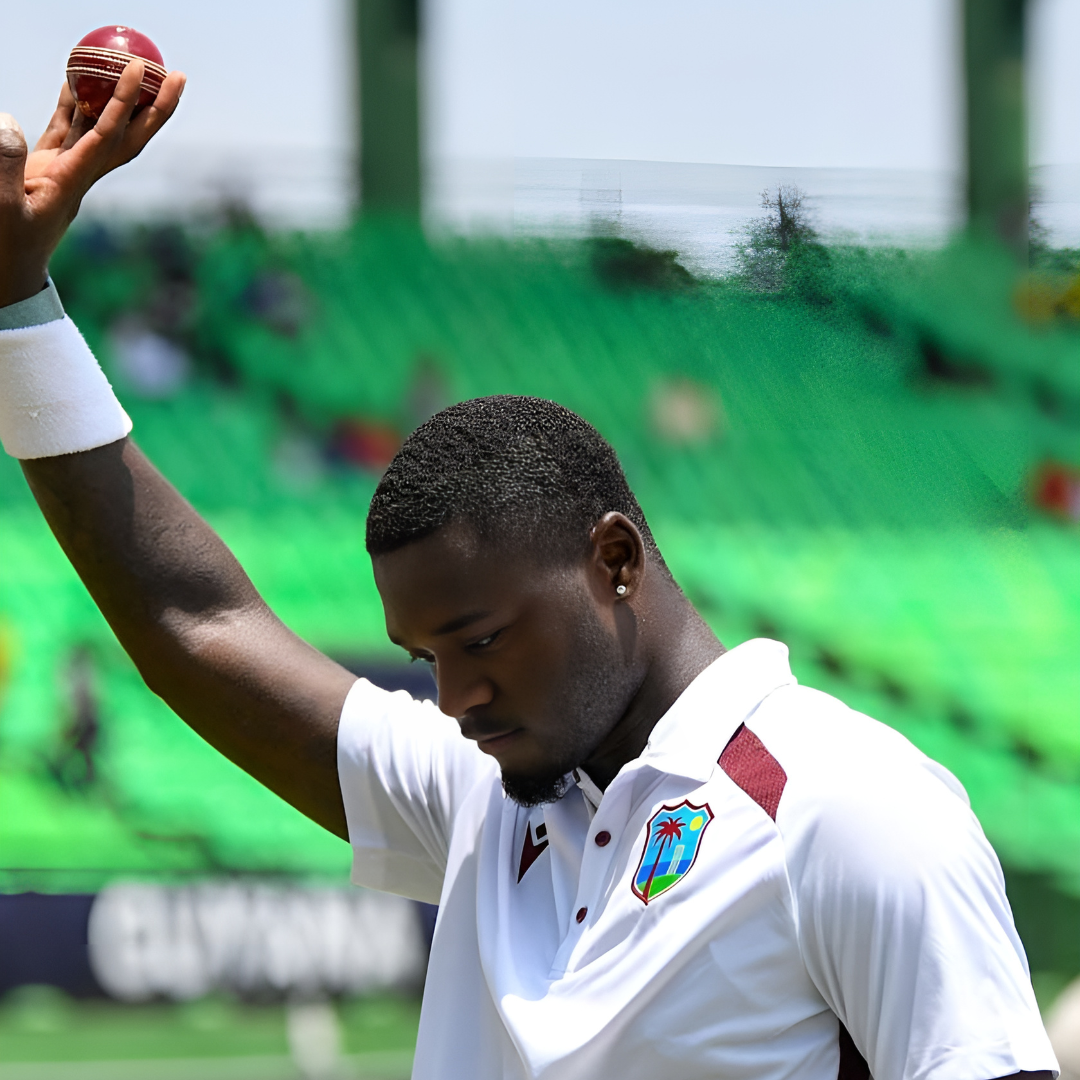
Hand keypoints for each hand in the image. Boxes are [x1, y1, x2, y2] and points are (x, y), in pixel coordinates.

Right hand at [0, 60, 185, 307]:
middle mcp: (80, 174)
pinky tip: (75, 80)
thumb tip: (8, 121)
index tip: (143, 72)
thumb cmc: (4, 248)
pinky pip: (67, 129)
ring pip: (97, 126)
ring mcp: (65, 172)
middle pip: (126, 134)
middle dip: (152, 104)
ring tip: (128, 62)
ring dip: (114, 96)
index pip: (109, 136)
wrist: (6, 276)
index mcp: (74, 182)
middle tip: (173, 71)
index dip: (126, 102)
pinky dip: (73, 103)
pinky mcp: (46, 171)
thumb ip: (4, 166)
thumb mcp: (1, 209)